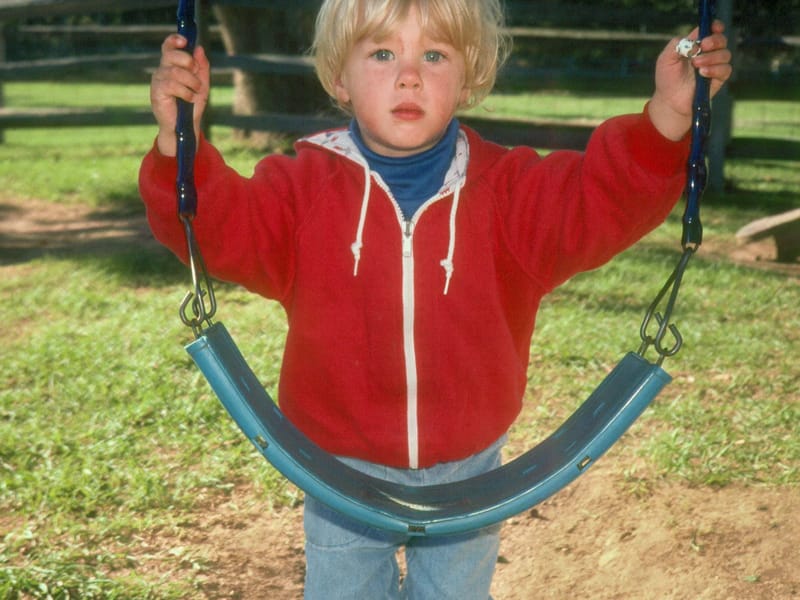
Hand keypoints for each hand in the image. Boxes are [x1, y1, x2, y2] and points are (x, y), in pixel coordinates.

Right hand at [150, 34, 209, 155]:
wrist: (185, 126)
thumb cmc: (192, 105)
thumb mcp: (202, 84)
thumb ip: (202, 67)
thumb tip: (199, 48)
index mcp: (172, 66)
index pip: (168, 47)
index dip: (174, 40)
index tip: (185, 40)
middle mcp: (162, 71)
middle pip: (171, 55)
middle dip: (188, 61)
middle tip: (195, 73)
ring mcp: (158, 81)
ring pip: (175, 72)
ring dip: (191, 82)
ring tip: (195, 91)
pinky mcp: (156, 93)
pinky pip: (172, 85)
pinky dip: (186, 92)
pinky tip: (189, 99)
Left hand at [649, 20, 731, 140]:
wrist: (669, 101)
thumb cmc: (667, 78)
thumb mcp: (665, 59)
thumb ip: (676, 45)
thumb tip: (693, 41)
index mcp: (697, 45)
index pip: (711, 30)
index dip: (715, 26)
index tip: (713, 27)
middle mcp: (708, 53)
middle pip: (721, 39)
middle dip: (714, 40)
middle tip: (702, 46)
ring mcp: (714, 65)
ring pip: (725, 54)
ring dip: (711, 57)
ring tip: (696, 65)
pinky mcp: (718, 79)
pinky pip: (726, 69)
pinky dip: (715, 69)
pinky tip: (702, 73)